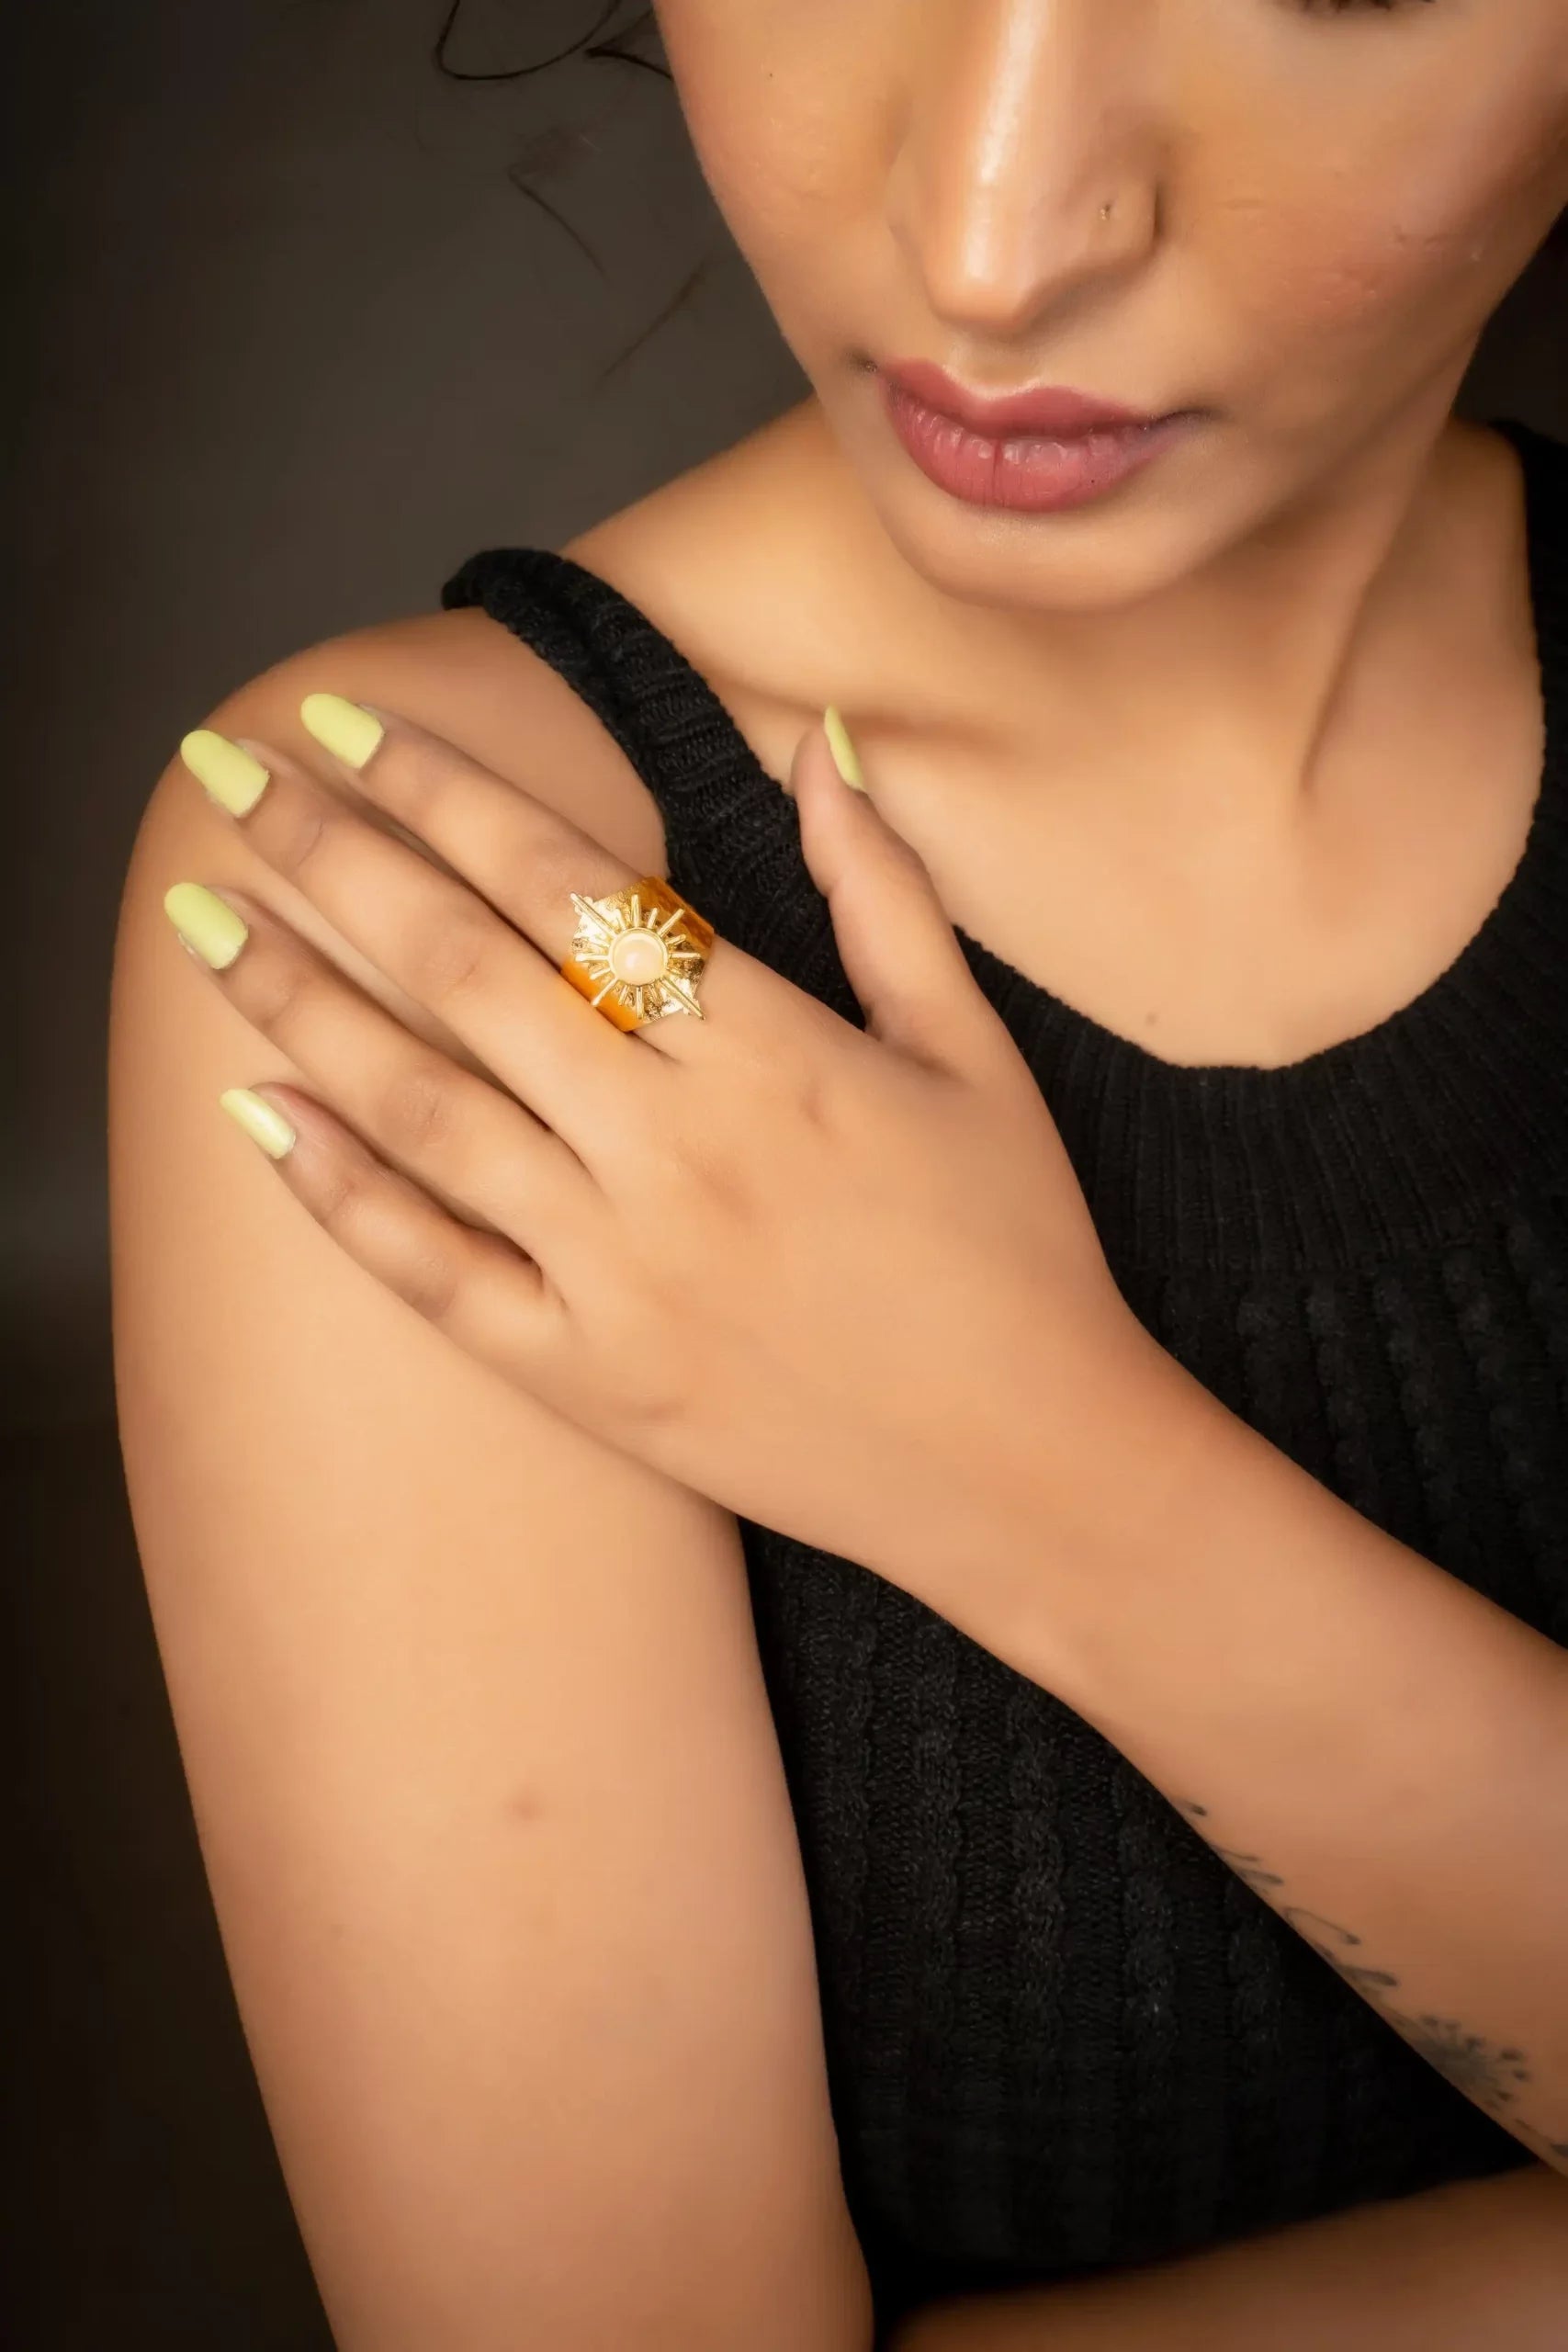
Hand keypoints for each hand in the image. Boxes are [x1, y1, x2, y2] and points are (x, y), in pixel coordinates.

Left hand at [163, 695, 1159, 1594]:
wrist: (1031, 1470)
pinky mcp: (588, 1378)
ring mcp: (620, 1271)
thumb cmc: (1017, 1252)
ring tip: (203, 924)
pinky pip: (434, 1275)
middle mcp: (677, 1148)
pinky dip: (339, 1197)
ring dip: (298, 1005)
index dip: (445, 788)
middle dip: (333, 857)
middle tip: (229, 774)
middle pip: (466, 972)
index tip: (347, 721)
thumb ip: (884, 896)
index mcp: (773, 1053)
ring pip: (424, 1110)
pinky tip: (257, 1118)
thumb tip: (817, 743)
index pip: (571, 884)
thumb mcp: (973, 1057)